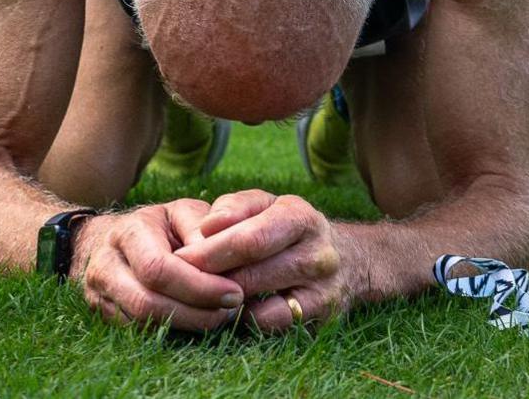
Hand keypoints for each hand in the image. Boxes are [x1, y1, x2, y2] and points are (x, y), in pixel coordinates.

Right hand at [77, 200, 243, 331]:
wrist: (116, 236)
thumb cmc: (163, 224)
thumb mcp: (184, 212)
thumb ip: (201, 228)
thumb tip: (218, 255)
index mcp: (129, 231)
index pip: (159, 269)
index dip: (198, 286)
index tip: (234, 292)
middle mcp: (106, 263)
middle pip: (147, 302)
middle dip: (195, 312)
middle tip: (232, 309)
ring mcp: (98, 291)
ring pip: (141, 321)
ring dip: (186, 324)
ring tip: (221, 315)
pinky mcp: (102, 312)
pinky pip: (137, 331)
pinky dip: (171, 330)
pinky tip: (198, 319)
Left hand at [174, 190, 348, 332]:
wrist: (348, 261)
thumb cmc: (288, 230)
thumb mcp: (267, 205)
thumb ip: (234, 207)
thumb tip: (206, 227)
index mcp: (301, 217)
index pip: (249, 238)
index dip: (209, 250)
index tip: (179, 257)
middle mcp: (318, 253)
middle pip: (250, 272)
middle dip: (207, 277)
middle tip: (180, 281)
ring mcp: (323, 288)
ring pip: (257, 300)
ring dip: (221, 297)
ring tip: (200, 292)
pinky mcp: (321, 317)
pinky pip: (269, 323)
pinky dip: (244, 317)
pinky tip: (234, 308)